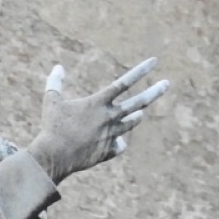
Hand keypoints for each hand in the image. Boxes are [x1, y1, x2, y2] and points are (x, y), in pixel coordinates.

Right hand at [26, 57, 168, 183]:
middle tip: (167, 83)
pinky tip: (117, 142)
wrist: (53, 156)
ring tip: (139, 114)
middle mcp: (109, 117)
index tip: (154, 62)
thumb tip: (57, 67)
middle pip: (139, 102)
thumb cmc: (51, 127)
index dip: (140, 71)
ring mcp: (111, 135)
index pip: (124, 82)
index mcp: (98, 103)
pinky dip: (118, 143)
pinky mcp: (108, 151)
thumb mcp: (51, 102)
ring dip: (136, 117)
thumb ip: (55, 84)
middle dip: (155, 91)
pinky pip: (119, 145)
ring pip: (131, 123)